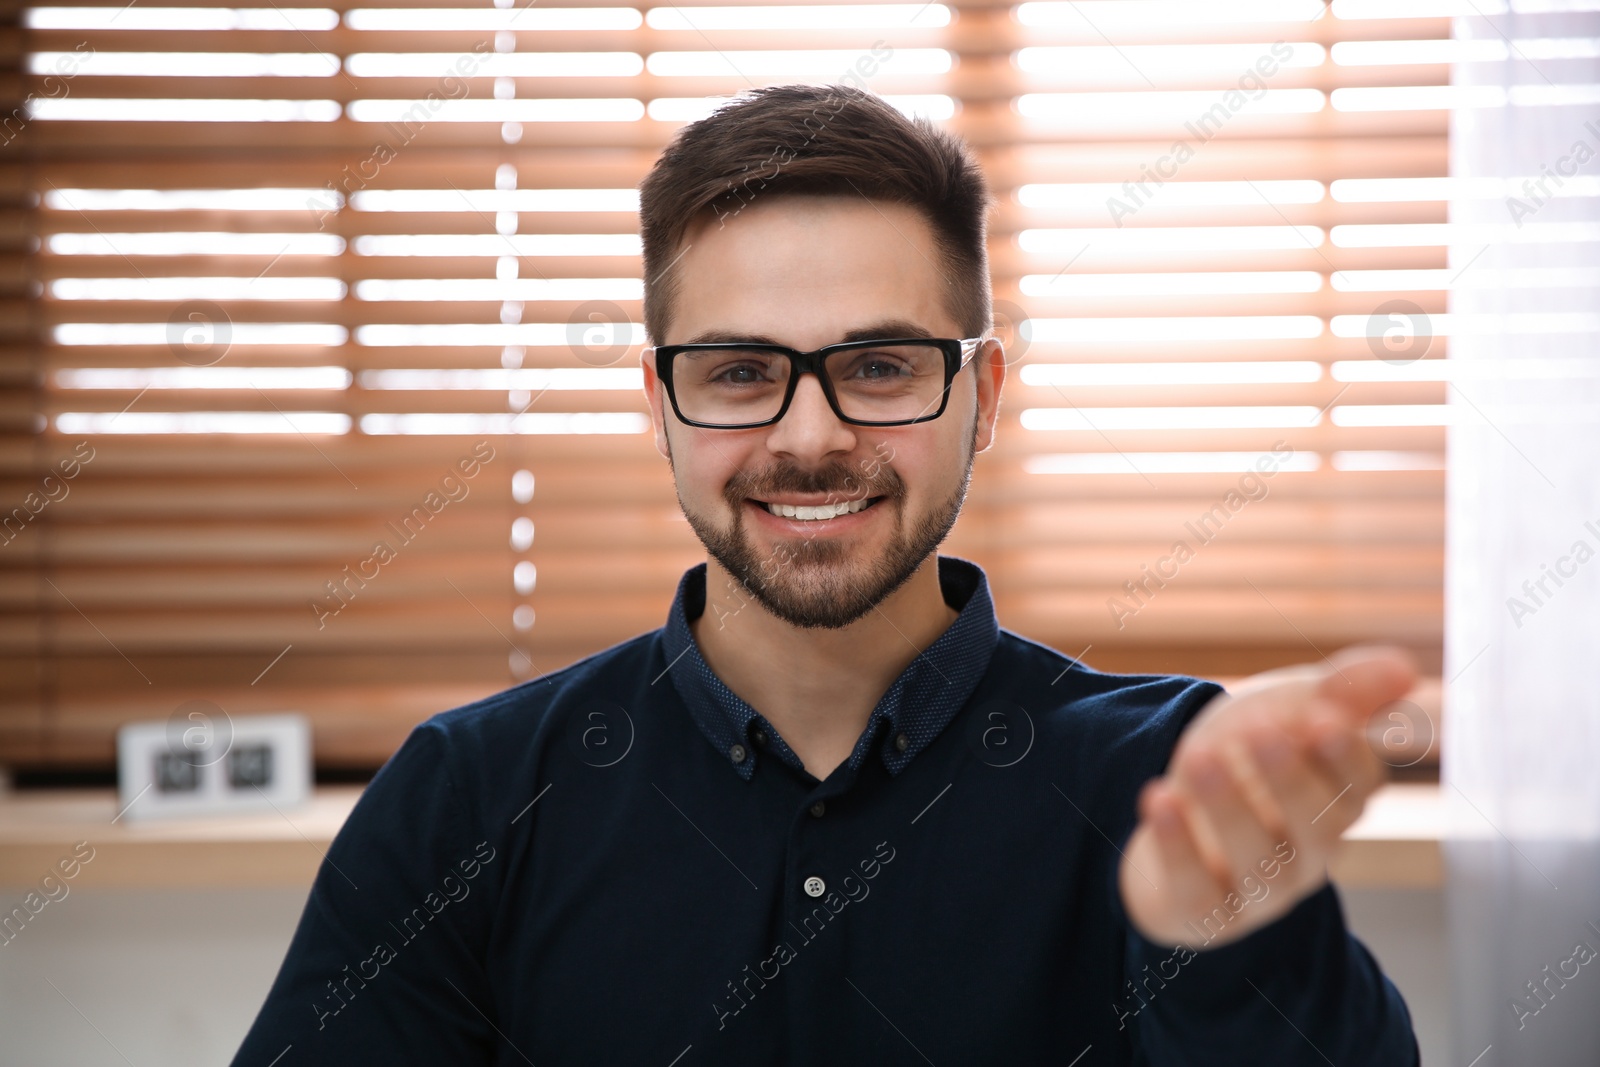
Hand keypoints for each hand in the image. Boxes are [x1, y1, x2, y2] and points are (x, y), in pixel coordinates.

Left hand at [1119, 645, 1417, 949]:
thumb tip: (1403, 668)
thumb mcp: (1291, 710)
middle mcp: (1310, 851)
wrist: (1174, 814)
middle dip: (1292, 781)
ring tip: (1199, 757)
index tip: (1324, 717)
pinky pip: (1198, 892)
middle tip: (1264, 734)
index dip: (1344, 755)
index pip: (1359, 785)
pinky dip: (1179, 848)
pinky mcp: (1207, 912)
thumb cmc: (1249, 757)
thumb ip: (1345, 690)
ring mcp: (1261, 889)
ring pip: (1258, 860)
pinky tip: (1159, 798)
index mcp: (1338, 801)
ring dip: (1229, 807)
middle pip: (1316, 826)